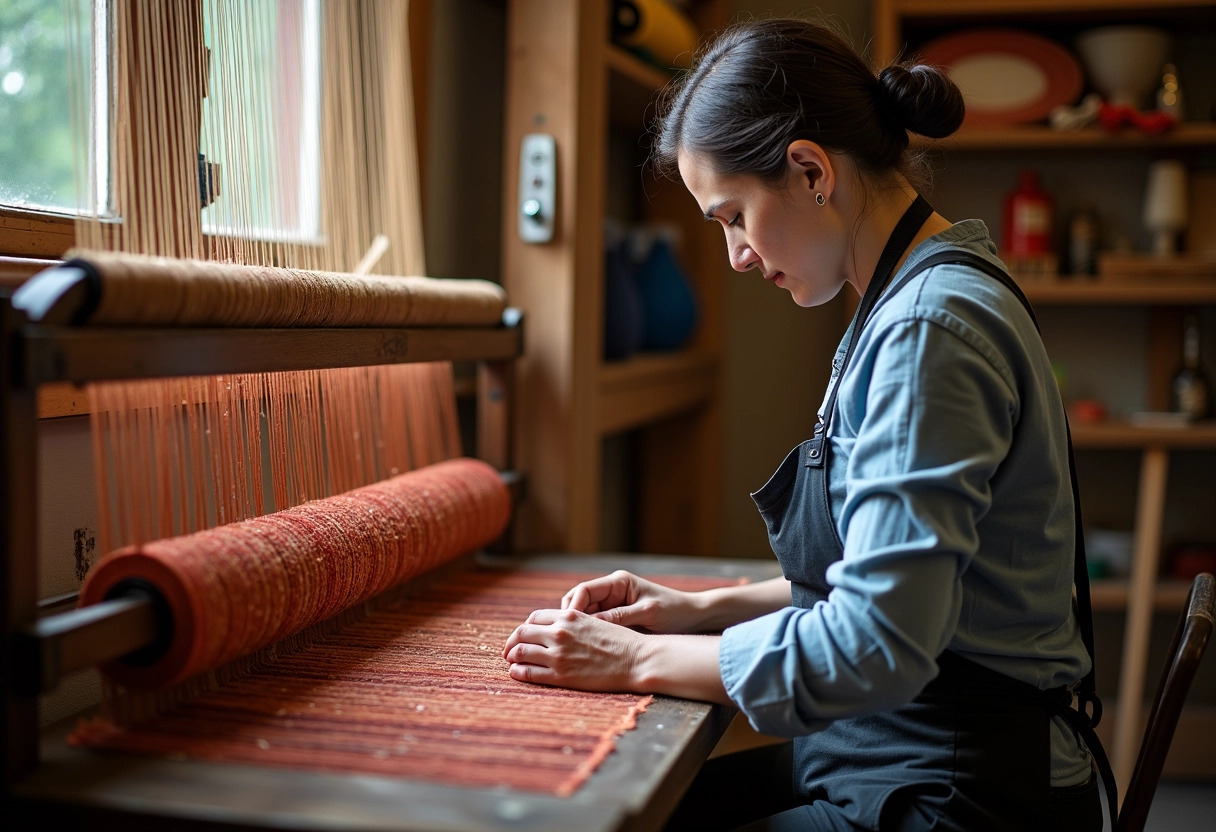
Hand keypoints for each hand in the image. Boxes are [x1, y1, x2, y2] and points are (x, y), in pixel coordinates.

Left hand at [502, 608, 645, 690]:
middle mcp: (560, 632)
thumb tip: (558, 628)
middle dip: (512, 641)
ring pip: (520, 652)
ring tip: (511, 662)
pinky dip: (518, 672)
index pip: (534, 618)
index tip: (523, 636)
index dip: (525, 627)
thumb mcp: (595, 621)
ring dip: (512, 656)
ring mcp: (559, 654)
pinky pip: (529, 673)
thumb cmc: (621, 642)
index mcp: (569, 616)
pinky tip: (516, 672)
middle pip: (522, 633)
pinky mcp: (561, 675)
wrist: (637, 660)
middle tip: (508, 650)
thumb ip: (574, 622)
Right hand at [561, 570, 701, 632]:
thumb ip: (618, 617)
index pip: (584, 590)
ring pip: (585, 614)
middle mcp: (612, 590)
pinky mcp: (617, 617)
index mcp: (618, 582)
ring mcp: (613, 604)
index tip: (568, 626)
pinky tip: (587, 647)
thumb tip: (590, 625)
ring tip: (572, 645)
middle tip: (565, 639)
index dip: (572, 608)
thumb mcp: (646, 613)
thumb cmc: (674, 611)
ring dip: (579, 628)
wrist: (693, 617)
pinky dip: (589, 634)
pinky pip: (596, 624)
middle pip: (579, 602)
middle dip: (570, 619)